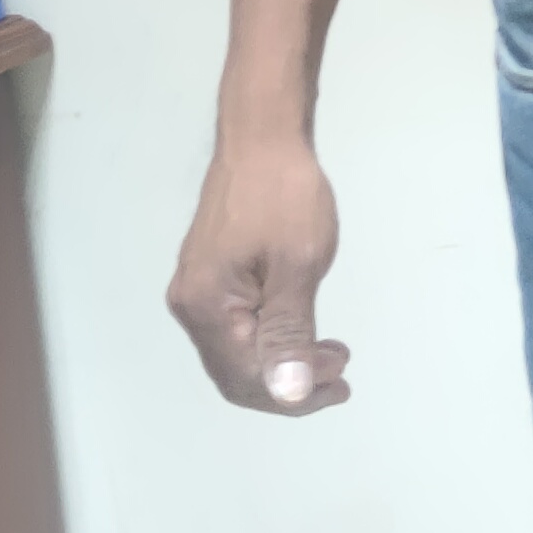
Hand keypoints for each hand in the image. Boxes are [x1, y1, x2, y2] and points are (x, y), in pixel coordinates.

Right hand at [169, 131, 350, 414]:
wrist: (262, 138)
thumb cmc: (284, 195)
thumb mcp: (298, 265)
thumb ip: (290, 333)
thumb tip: (287, 394)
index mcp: (207, 306)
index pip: (247, 379)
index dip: (296, 394)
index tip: (342, 379)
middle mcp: (191, 306)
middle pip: (237, 375)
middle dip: (290, 387)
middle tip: (341, 375)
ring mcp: (196, 292)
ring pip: (236, 356)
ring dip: (283, 365)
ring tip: (333, 354)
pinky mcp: (209, 279)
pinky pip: (236, 331)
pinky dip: (271, 341)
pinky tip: (305, 333)